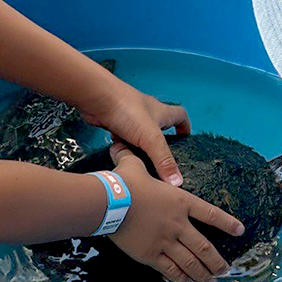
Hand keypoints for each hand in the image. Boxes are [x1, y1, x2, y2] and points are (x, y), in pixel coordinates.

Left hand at [78, 72, 189, 186]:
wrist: (96, 99)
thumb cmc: (128, 112)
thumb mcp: (150, 138)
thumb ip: (163, 160)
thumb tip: (177, 183)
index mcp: (161, 112)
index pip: (180, 116)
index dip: (185, 127)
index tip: (186, 141)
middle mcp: (147, 113)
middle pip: (159, 127)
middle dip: (162, 143)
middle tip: (162, 162)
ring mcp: (129, 117)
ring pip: (139, 135)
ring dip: (141, 147)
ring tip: (143, 166)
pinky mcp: (114, 122)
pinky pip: (123, 137)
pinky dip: (124, 146)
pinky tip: (122, 158)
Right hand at [108, 145, 244, 281]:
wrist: (108, 203)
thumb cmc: (123, 183)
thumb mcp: (132, 166)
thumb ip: (132, 159)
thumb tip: (120, 146)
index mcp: (180, 202)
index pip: (210, 214)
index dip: (227, 223)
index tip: (240, 231)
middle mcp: (178, 224)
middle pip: (204, 247)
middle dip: (217, 261)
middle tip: (225, 270)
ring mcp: (165, 242)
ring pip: (191, 263)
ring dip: (203, 273)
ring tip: (210, 280)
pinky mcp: (150, 255)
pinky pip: (170, 270)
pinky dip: (180, 278)